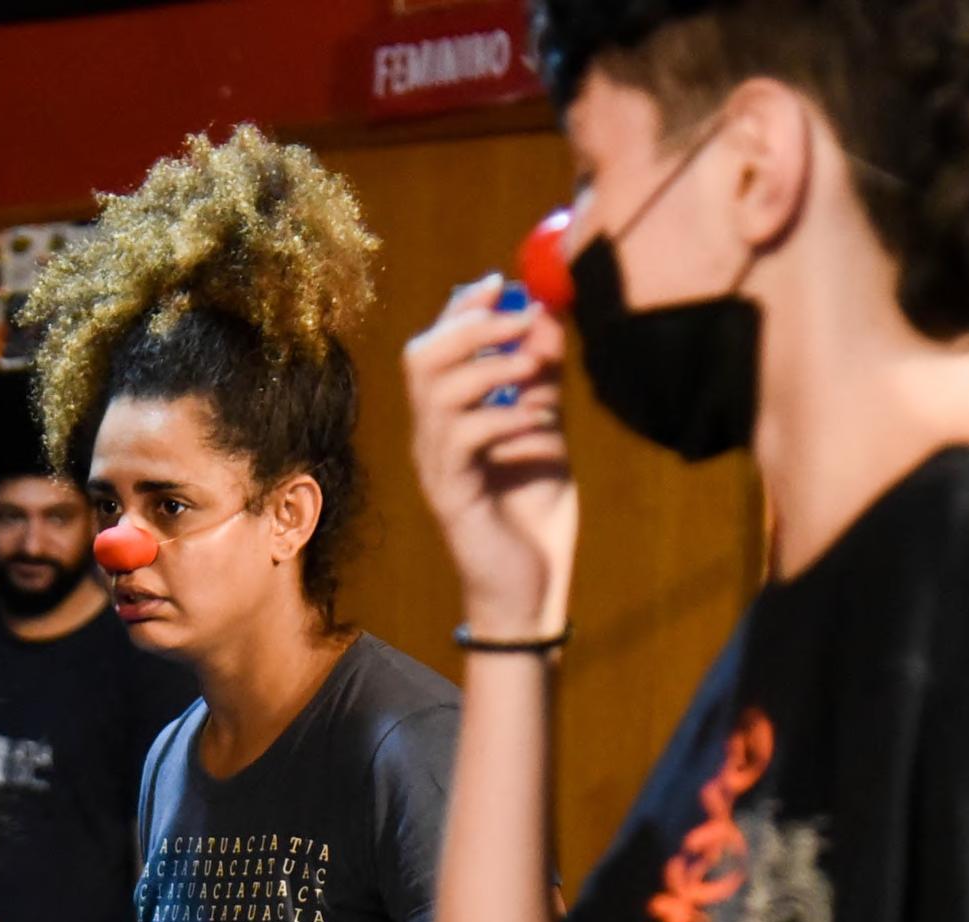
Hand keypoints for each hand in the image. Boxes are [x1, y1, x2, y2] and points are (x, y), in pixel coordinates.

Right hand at [401, 279, 577, 635]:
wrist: (529, 590)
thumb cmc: (533, 516)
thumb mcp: (545, 431)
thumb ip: (541, 380)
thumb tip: (545, 317)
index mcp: (448, 418)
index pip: (435, 346)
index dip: (462, 308)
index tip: (502, 284)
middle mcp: (431, 438)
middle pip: (422, 358)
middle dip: (471, 326)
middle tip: (520, 318)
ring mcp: (436, 467)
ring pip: (437, 392)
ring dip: (491, 368)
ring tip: (538, 372)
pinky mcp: (451, 496)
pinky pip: (465, 438)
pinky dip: (506, 417)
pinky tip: (542, 425)